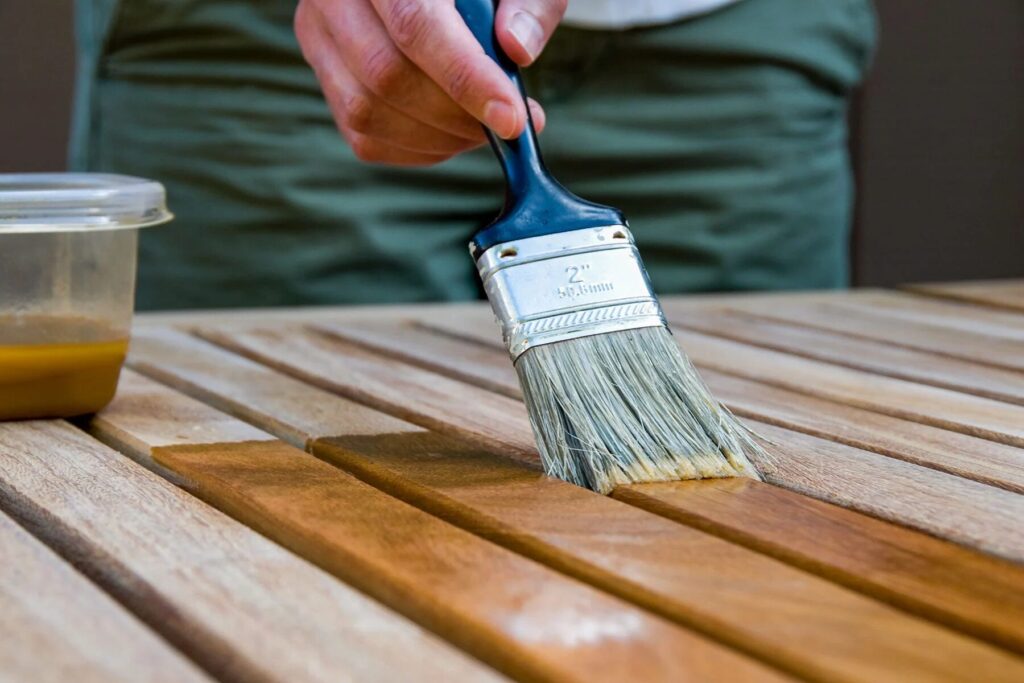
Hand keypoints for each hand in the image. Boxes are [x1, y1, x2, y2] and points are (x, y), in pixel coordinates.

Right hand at [295, 0, 565, 165]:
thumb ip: (529, 5)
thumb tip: (516, 49)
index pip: (415, 25)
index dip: (465, 78)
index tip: (512, 119)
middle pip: (386, 76)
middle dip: (457, 116)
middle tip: (509, 124)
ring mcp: (320, 37)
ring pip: (368, 113)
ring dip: (440, 138)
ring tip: (485, 126)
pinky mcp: (326, 77)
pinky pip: (365, 137)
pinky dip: (420, 149)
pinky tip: (455, 132)